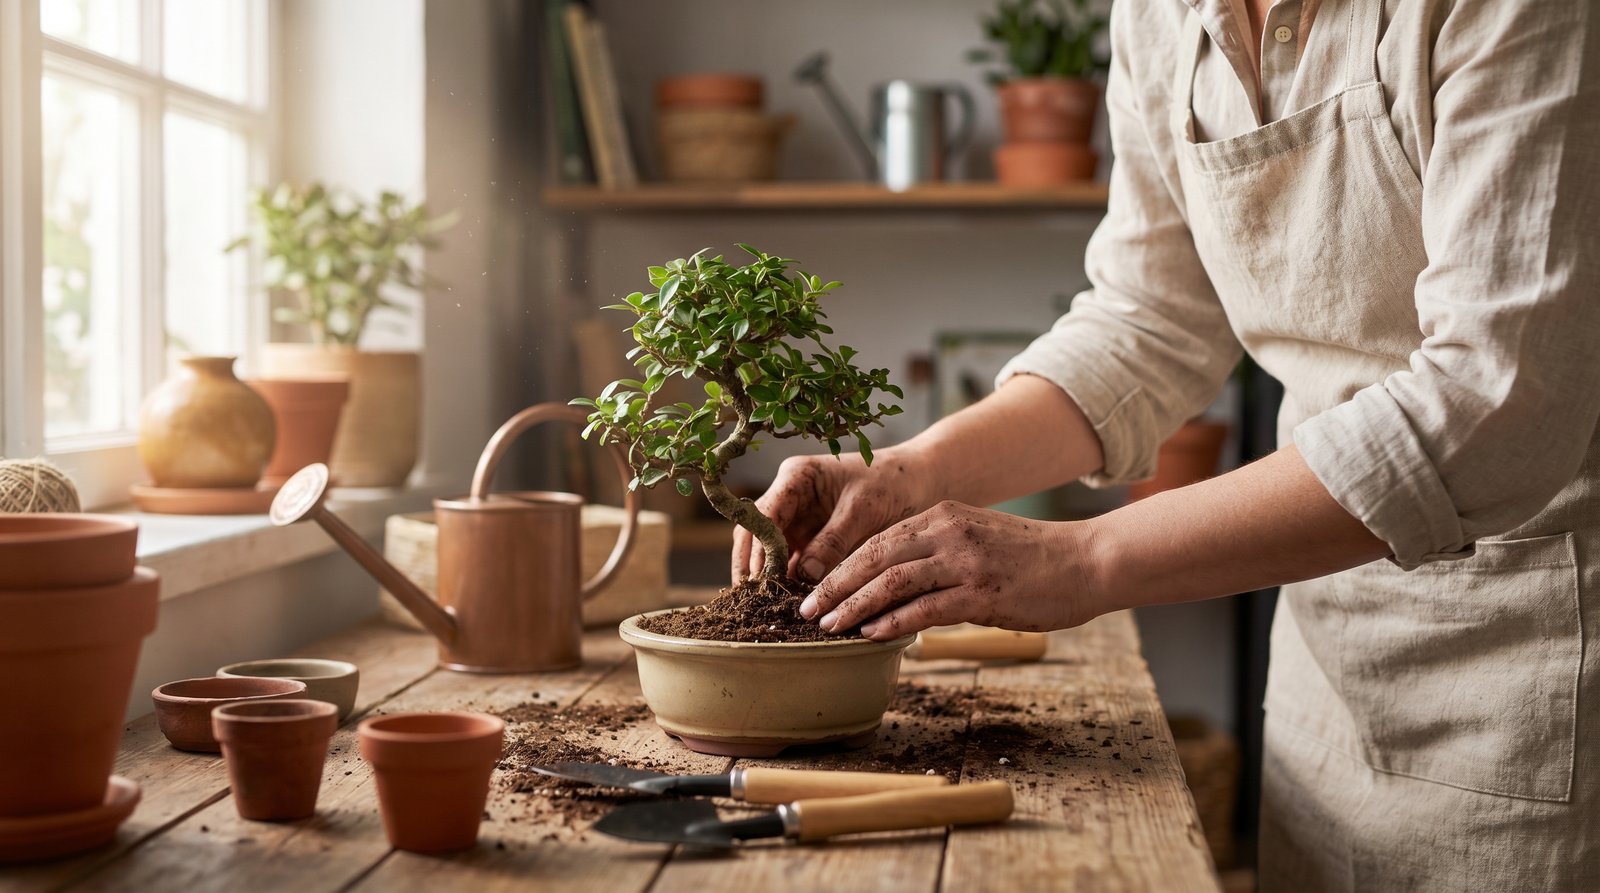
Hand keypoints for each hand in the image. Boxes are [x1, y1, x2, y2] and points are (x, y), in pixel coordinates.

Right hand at [731, 450, 930, 583]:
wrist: (917, 482)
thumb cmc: (892, 484)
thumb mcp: (863, 511)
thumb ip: (833, 541)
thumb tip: (804, 575)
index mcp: (797, 477)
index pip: (764, 515)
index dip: (760, 548)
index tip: (763, 580)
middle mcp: (789, 496)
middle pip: (755, 533)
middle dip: (752, 566)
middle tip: (752, 601)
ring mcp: (798, 518)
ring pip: (768, 550)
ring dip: (768, 576)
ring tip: (767, 607)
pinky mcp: (810, 537)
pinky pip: (790, 561)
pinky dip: (788, 580)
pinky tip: (790, 602)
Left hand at [798, 501, 1097, 639]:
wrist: (1088, 562)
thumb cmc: (1033, 559)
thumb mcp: (977, 539)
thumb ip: (937, 553)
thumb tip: (895, 585)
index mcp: (944, 515)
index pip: (877, 540)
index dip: (840, 566)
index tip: (814, 588)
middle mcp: (949, 532)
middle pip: (875, 557)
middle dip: (835, 586)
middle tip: (806, 611)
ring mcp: (966, 561)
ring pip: (893, 581)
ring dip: (855, 606)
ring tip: (829, 626)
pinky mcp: (983, 593)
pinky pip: (926, 607)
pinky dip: (894, 622)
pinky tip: (872, 634)